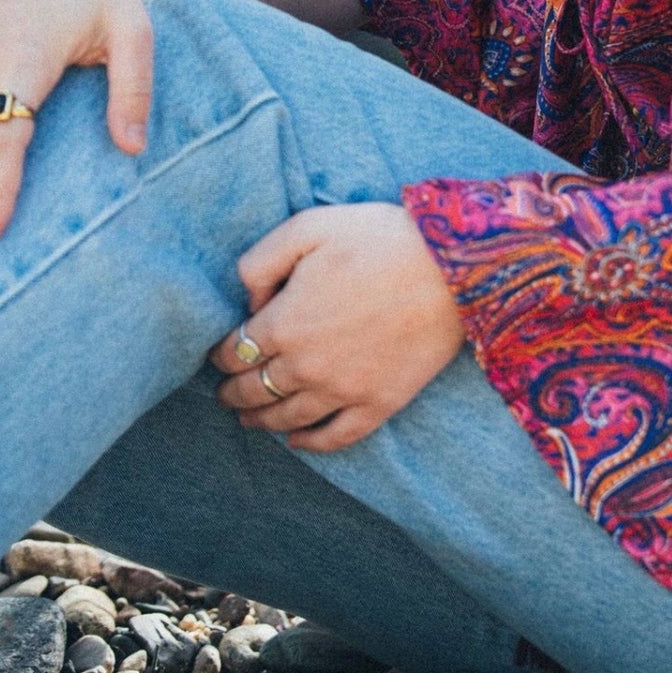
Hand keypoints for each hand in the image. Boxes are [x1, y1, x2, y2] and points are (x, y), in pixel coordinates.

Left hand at [210, 202, 464, 451]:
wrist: (452, 268)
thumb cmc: (380, 239)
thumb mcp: (307, 227)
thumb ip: (261, 262)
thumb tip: (248, 301)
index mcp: (283, 323)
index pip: (234, 351)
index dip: (220, 354)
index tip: (218, 353)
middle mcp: (304, 366)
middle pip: (253, 390)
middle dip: (233, 392)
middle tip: (225, 392)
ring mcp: (342, 391)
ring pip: (286, 419)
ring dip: (260, 421)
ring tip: (249, 420)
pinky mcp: (378, 404)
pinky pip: (335, 437)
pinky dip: (310, 445)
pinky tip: (297, 441)